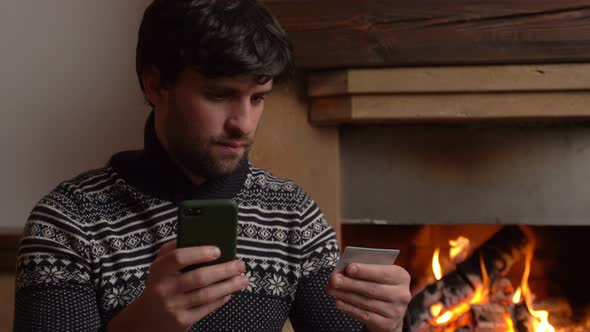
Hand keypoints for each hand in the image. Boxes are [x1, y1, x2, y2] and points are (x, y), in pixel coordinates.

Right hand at [107, 240, 248, 331]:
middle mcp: (165, 288)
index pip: (178, 258)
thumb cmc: (160, 284)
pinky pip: (206, 308)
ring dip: (229, 286)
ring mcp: (174, 306)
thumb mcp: (160, 265)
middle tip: (240, 265)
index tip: (218, 250)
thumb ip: (175, 249)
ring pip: (207, 294)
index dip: (199, 253)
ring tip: (243, 279)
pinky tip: (230, 292)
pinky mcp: (182, 321)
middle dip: (224, 270)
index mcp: (159, 270)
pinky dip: (221, 299)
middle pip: (199, 277)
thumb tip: (200, 235)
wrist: (147, 319)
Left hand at [326, 264, 410, 331]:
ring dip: (346, 295)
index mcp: (401, 277)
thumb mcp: (379, 274)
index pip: (383, 273)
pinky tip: (338, 302)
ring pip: (366, 302)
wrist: (391, 310)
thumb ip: (366, 269)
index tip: (348, 268)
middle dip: (350, 284)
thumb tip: (344, 269)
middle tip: (334, 279)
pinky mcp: (386, 323)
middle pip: (372, 289)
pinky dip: (349, 308)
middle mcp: (402, 294)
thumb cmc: (381, 285)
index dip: (365, 271)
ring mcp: (395, 311)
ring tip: (332, 289)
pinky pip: (364, 315)